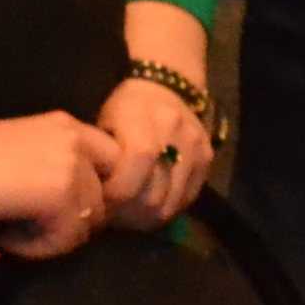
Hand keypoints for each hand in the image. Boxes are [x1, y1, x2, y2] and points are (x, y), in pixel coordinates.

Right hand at [0, 110, 123, 259]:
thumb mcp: (23, 152)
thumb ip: (53, 167)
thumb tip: (70, 210)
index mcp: (69, 127)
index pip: (110, 164)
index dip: (91, 192)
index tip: (57, 210)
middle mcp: (79, 142)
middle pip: (102, 197)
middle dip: (72, 220)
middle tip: (33, 231)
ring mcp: (74, 167)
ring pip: (88, 221)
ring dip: (54, 238)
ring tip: (16, 237)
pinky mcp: (61, 195)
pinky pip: (66, 237)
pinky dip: (39, 248)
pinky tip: (7, 240)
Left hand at [94, 75, 213, 229]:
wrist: (167, 87)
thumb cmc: (127, 108)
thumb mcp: (106, 124)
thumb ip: (103, 159)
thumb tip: (96, 201)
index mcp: (146, 119)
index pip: (138, 162)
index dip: (117, 189)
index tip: (102, 198)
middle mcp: (178, 134)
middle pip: (155, 193)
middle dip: (129, 212)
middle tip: (113, 213)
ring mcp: (197, 149)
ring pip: (171, 203)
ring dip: (147, 217)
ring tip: (130, 213)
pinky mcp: (208, 160)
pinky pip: (186, 200)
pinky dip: (166, 209)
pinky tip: (150, 205)